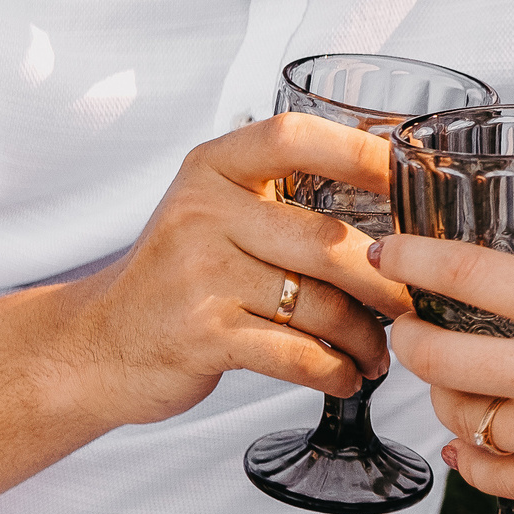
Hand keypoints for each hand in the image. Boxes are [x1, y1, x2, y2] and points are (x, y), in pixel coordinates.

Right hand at [52, 114, 411, 427]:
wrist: (97, 344)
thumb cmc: (177, 277)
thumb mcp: (212, 211)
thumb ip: (279, 196)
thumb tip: (387, 199)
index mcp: (212, 168)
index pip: (295, 138)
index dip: (360, 153)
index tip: (409, 179)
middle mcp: (202, 212)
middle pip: (325, 241)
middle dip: (386, 279)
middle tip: (416, 299)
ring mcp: (198, 275)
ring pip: (318, 304)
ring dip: (364, 336)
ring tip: (378, 350)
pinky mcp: (201, 335)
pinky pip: (295, 354)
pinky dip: (333, 370)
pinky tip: (345, 375)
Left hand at [380, 235, 513, 513]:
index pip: (471, 273)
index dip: (416, 259)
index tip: (391, 251)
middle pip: (440, 355)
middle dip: (410, 334)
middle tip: (408, 319)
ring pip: (458, 419)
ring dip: (443, 395)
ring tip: (450, 378)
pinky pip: (492, 478)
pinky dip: (469, 460)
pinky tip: (468, 444)